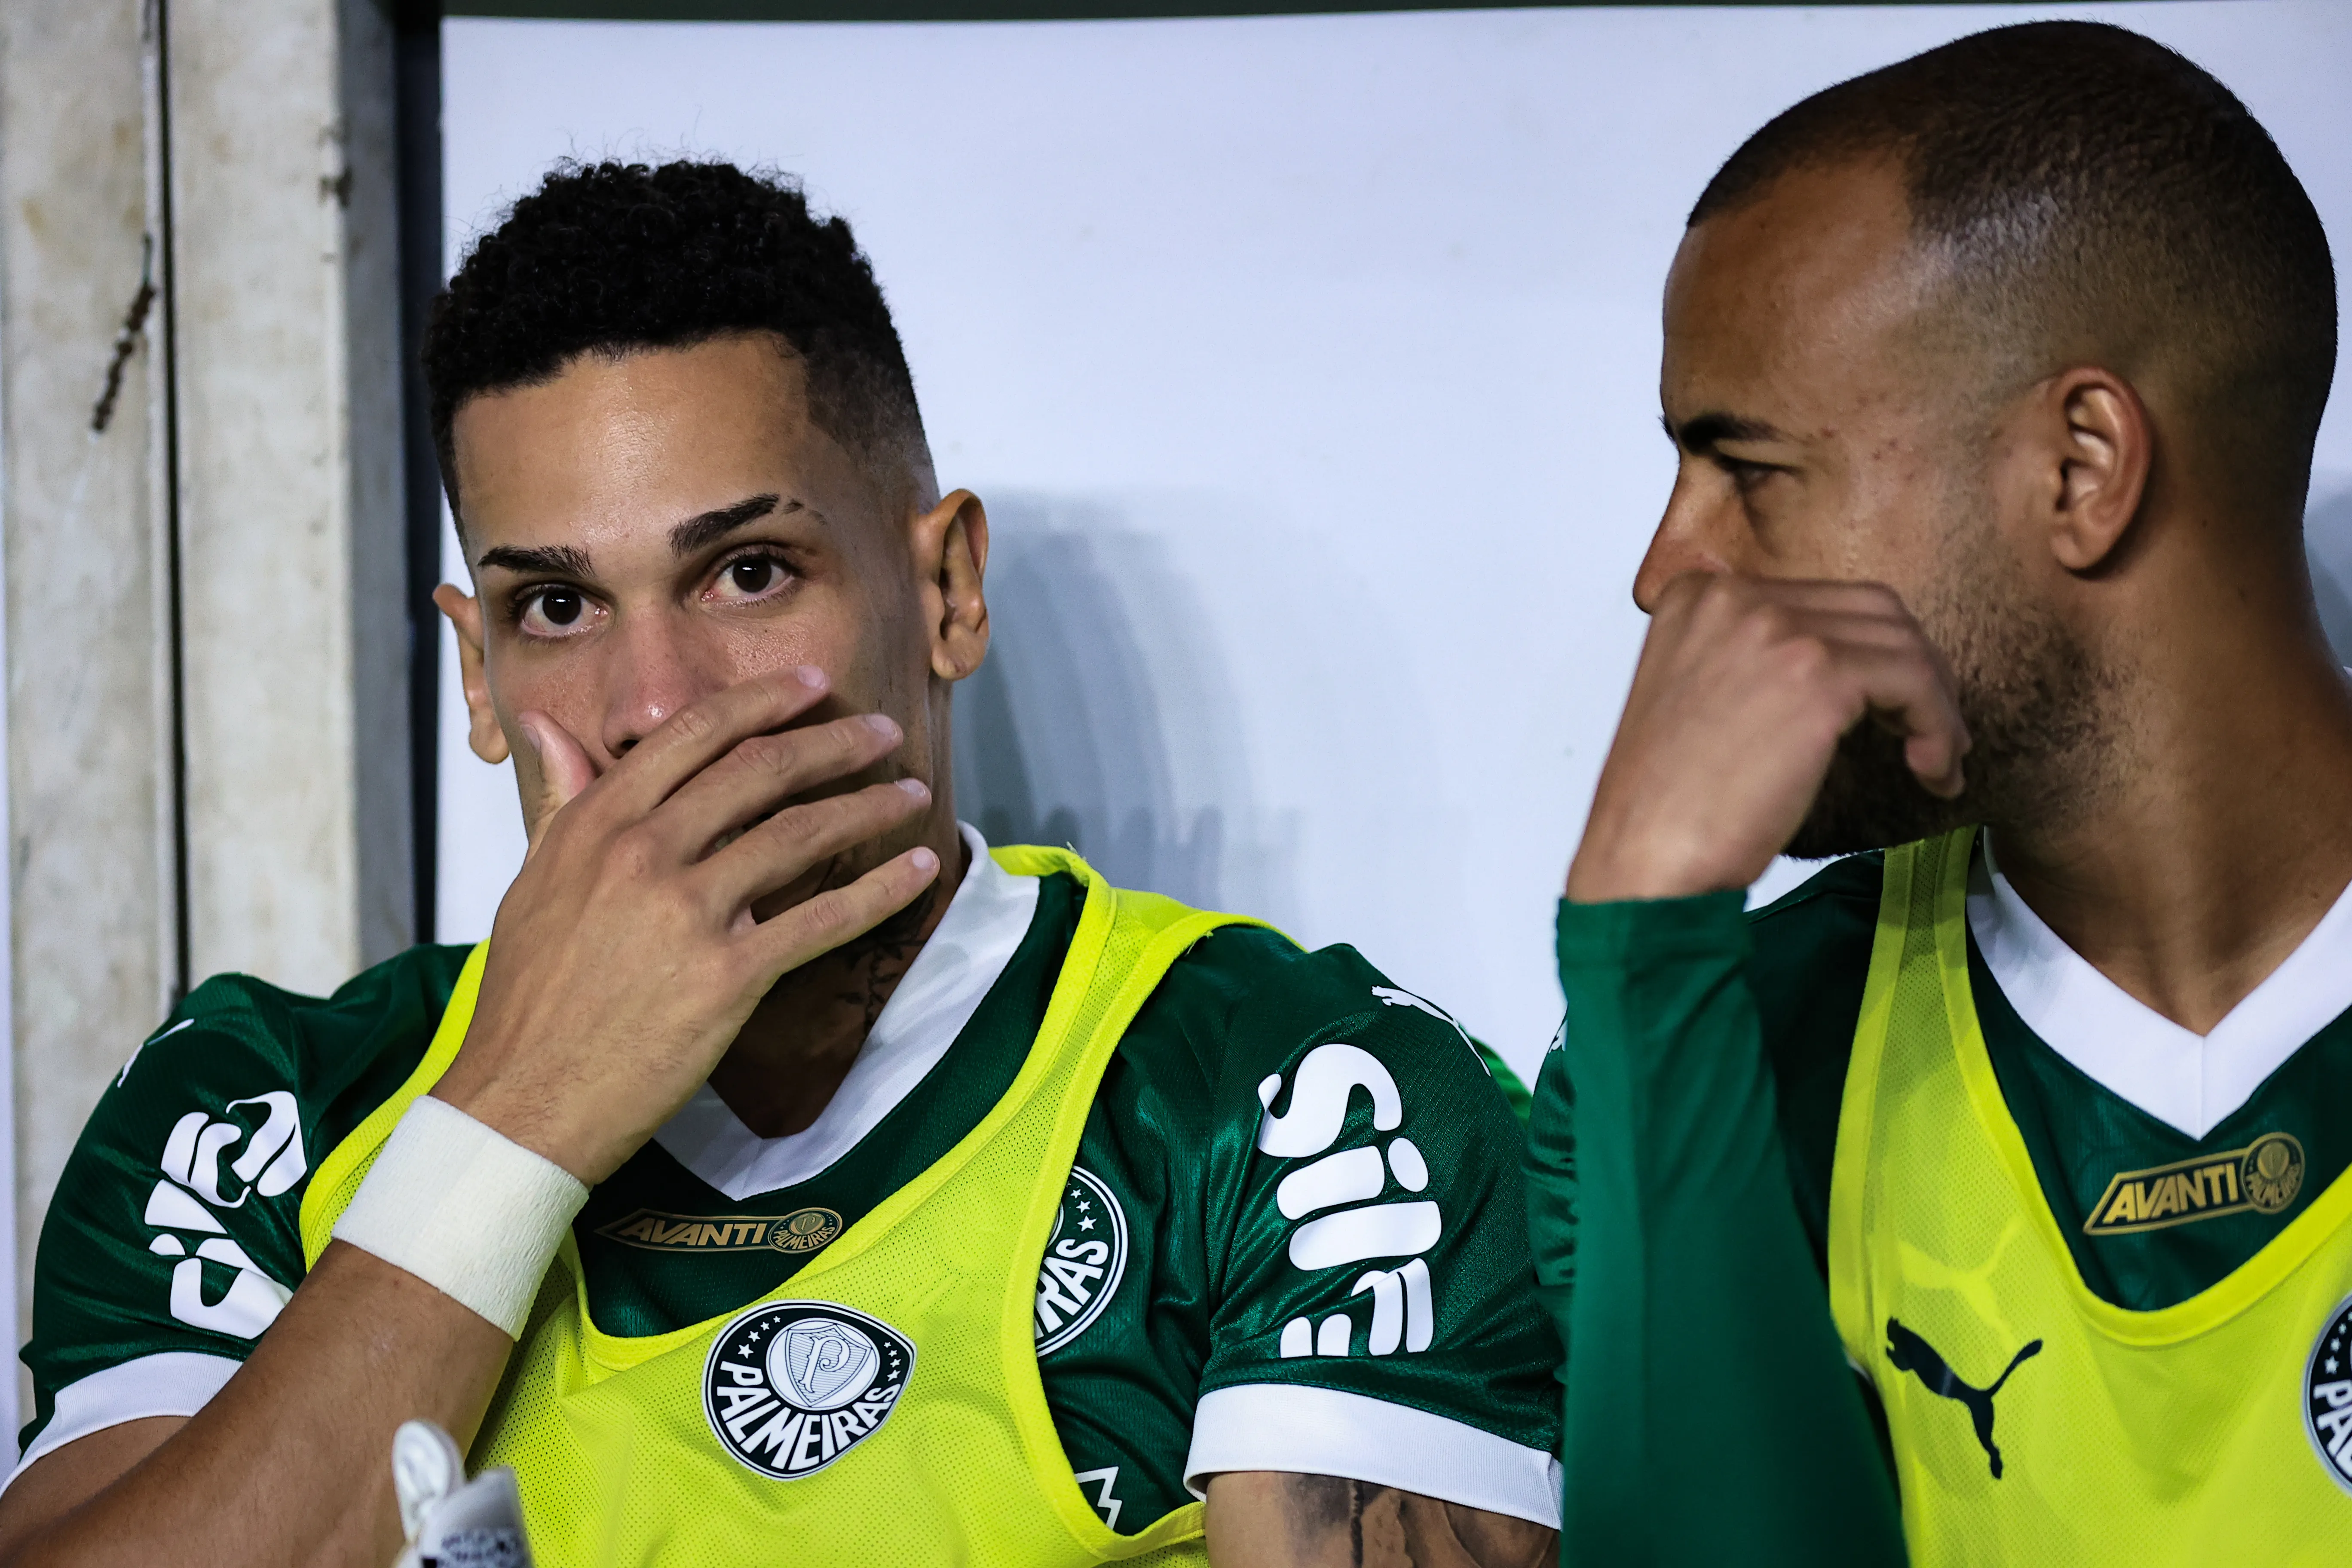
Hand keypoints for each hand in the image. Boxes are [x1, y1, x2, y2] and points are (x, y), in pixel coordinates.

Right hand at [433, 667, 939, 1181]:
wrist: (522, 1097)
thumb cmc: (529, 995)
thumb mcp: (533, 879)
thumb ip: (562, 799)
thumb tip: (548, 725)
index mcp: (598, 824)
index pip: (695, 734)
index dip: (764, 701)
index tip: (813, 686)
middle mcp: (644, 854)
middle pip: (760, 772)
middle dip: (834, 743)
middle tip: (882, 729)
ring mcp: (689, 913)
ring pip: (800, 835)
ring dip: (868, 807)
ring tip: (911, 792)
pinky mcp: (727, 975)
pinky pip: (823, 918)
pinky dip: (880, 889)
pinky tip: (917, 867)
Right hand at [1566, 573, 1968, 902]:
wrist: (1644, 861)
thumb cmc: (1668, 807)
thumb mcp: (1699, 700)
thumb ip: (1751, 661)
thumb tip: (1843, 668)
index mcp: (1698, 597)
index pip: (1819, 601)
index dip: (1867, 652)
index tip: (1884, 704)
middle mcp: (1734, 597)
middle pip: (1870, 610)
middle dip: (1914, 669)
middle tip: (1929, 730)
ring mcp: (1776, 630)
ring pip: (1901, 643)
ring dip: (1934, 704)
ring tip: (1936, 759)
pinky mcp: (1818, 675)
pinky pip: (1914, 683)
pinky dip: (1938, 727)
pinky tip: (1931, 771)